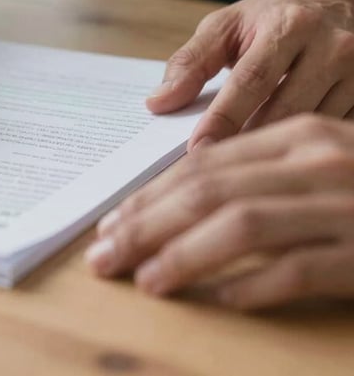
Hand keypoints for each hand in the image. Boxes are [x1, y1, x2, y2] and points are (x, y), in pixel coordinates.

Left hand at [85, 115, 353, 309]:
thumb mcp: (316, 163)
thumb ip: (259, 174)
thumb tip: (184, 202)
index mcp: (299, 134)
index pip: (204, 165)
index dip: (151, 196)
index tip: (113, 224)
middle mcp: (319, 158)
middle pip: (211, 190)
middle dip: (147, 224)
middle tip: (105, 256)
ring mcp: (347, 203)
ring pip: (243, 225)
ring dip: (184, 254)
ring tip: (144, 279)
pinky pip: (301, 268)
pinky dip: (254, 285)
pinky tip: (219, 300)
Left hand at [147, 0, 353, 149]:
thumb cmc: (270, 16)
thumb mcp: (226, 26)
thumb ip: (191, 62)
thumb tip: (158, 102)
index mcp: (289, 24)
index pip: (252, 78)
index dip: (224, 117)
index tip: (198, 148)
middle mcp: (332, 46)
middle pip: (285, 107)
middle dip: (247, 140)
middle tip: (215, 167)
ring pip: (312, 125)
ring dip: (276, 150)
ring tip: (242, 171)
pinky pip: (335, 129)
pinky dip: (304, 149)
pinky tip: (279, 159)